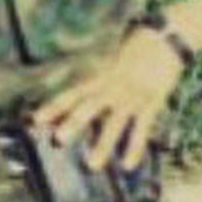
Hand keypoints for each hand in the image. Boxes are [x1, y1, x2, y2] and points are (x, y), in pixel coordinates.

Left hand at [30, 27, 183, 171]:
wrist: (165, 37)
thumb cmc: (137, 44)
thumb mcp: (113, 56)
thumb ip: (99, 74)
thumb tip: (82, 88)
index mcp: (101, 74)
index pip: (74, 92)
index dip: (55, 105)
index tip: (36, 119)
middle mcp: (113, 85)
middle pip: (90, 105)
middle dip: (74, 121)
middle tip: (57, 139)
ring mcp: (132, 94)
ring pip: (115, 122)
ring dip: (103, 143)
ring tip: (92, 164)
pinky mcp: (152, 101)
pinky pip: (142, 127)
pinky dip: (135, 146)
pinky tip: (128, 165)